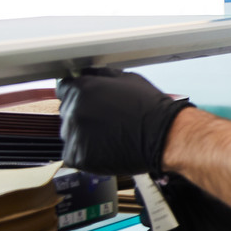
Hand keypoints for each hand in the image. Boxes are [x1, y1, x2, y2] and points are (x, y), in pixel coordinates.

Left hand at [58, 68, 191, 175]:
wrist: (164, 137)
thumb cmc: (151, 109)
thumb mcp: (128, 79)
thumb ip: (101, 76)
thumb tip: (88, 74)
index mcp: (83, 89)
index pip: (65, 89)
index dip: (79, 94)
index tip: (88, 101)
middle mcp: (74, 110)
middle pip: (68, 111)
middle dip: (83, 114)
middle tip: (106, 119)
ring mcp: (74, 135)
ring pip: (70, 133)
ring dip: (84, 134)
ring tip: (109, 135)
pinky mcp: (78, 156)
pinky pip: (75, 153)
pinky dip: (87, 153)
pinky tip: (106, 148)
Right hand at [141, 173, 230, 230]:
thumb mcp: (212, 180)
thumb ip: (191, 171)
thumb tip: (173, 159)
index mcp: (175, 183)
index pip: (151, 178)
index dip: (149, 176)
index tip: (153, 173)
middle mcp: (170, 200)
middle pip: (144, 196)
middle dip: (145, 193)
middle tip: (153, 191)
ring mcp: (171, 220)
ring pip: (146, 217)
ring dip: (148, 214)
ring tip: (160, 210)